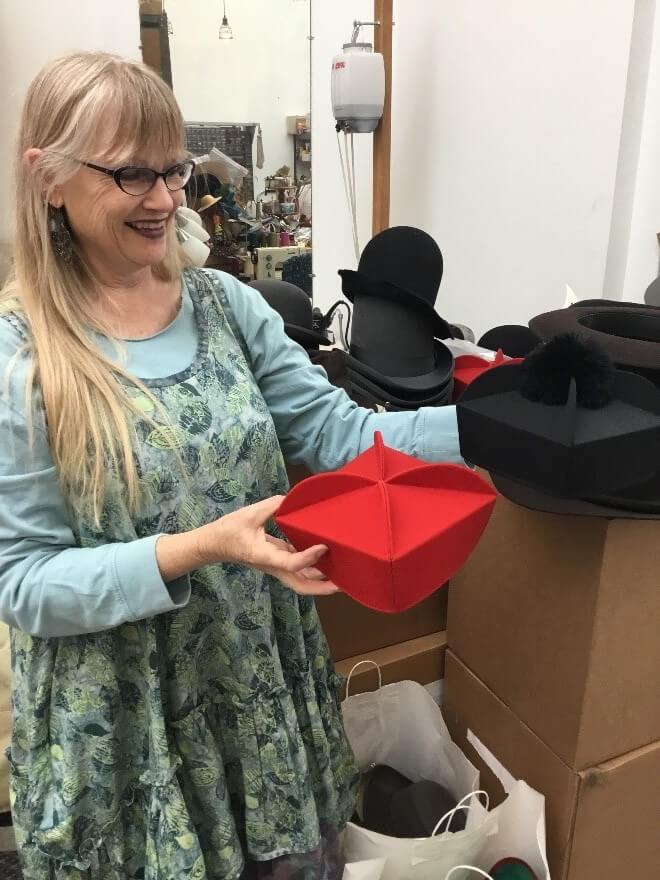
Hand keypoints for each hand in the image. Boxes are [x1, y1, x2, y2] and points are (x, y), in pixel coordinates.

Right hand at [196, 495, 338, 596]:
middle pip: (300, 585)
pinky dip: (312, 569)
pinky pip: (297, 570)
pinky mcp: (277, 561)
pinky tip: (326, 560)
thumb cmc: (228, 531)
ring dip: (320, 581)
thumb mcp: (248, 514)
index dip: (308, 557)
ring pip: (300, 581)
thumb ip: (271, 506)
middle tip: (343, 583)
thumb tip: (291, 499)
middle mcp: (272, 566)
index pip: (290, 563)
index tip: (323, 546)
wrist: (214, 544)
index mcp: (264, 556)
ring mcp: (276, 566)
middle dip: (321, 587)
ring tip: (341, 576)